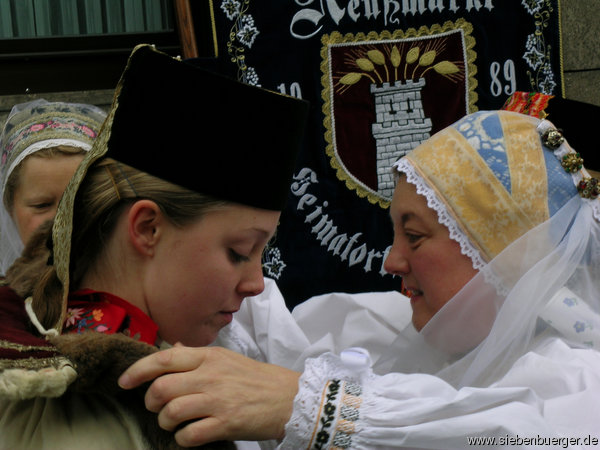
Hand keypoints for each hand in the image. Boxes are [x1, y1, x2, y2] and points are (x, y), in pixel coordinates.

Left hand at [118, 345, 299, 446]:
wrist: (289, 397)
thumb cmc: (257, 378)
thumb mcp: (227, 358)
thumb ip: (198, 355)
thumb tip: (173, 349)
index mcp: (210, 356)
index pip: (165, 358)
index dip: (138, 370)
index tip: (124, 381)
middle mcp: (210, 375)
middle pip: (162, 387)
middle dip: (151, 401)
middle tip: (157, 407)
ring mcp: (218, 400)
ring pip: (171, 412)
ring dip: (165, 422)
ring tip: (174, 423)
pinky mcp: (226, 423)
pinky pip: (189, 435)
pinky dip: (182, 439)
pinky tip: (189, 436)